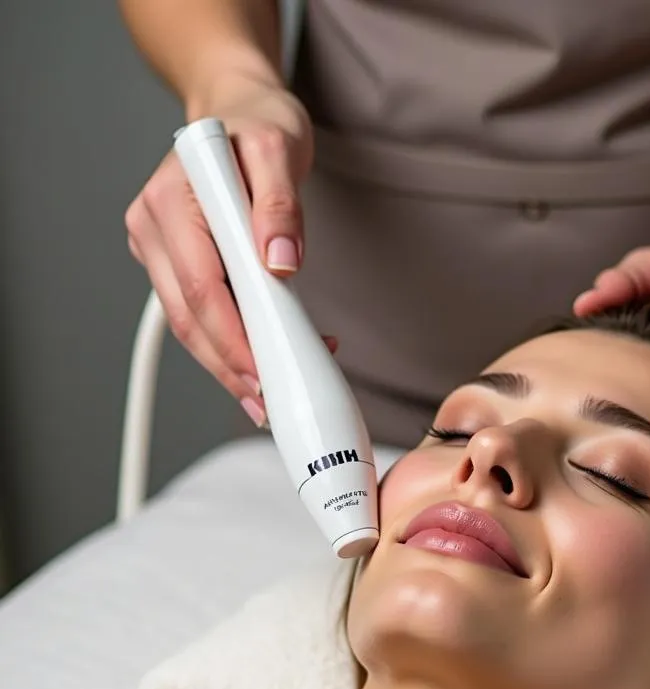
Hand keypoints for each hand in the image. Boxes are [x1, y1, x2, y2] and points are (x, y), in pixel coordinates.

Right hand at [125, 71, 324, 424]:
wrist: (243, 114)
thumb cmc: (260, 127)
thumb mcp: (281, 149)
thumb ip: (281, 205)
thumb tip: (281, 264)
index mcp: (171, 201)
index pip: (201, 288)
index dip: (232, 339)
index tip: (264, 371)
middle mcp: (154, 227)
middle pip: (190, 318)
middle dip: (231, 366)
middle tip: (269, 400)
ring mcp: (161, 247)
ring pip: (192, 325)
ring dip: (232, 362)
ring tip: (271, 390)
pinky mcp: (177, 262)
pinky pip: (203, 313)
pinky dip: (233, 341)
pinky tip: (264, 358)